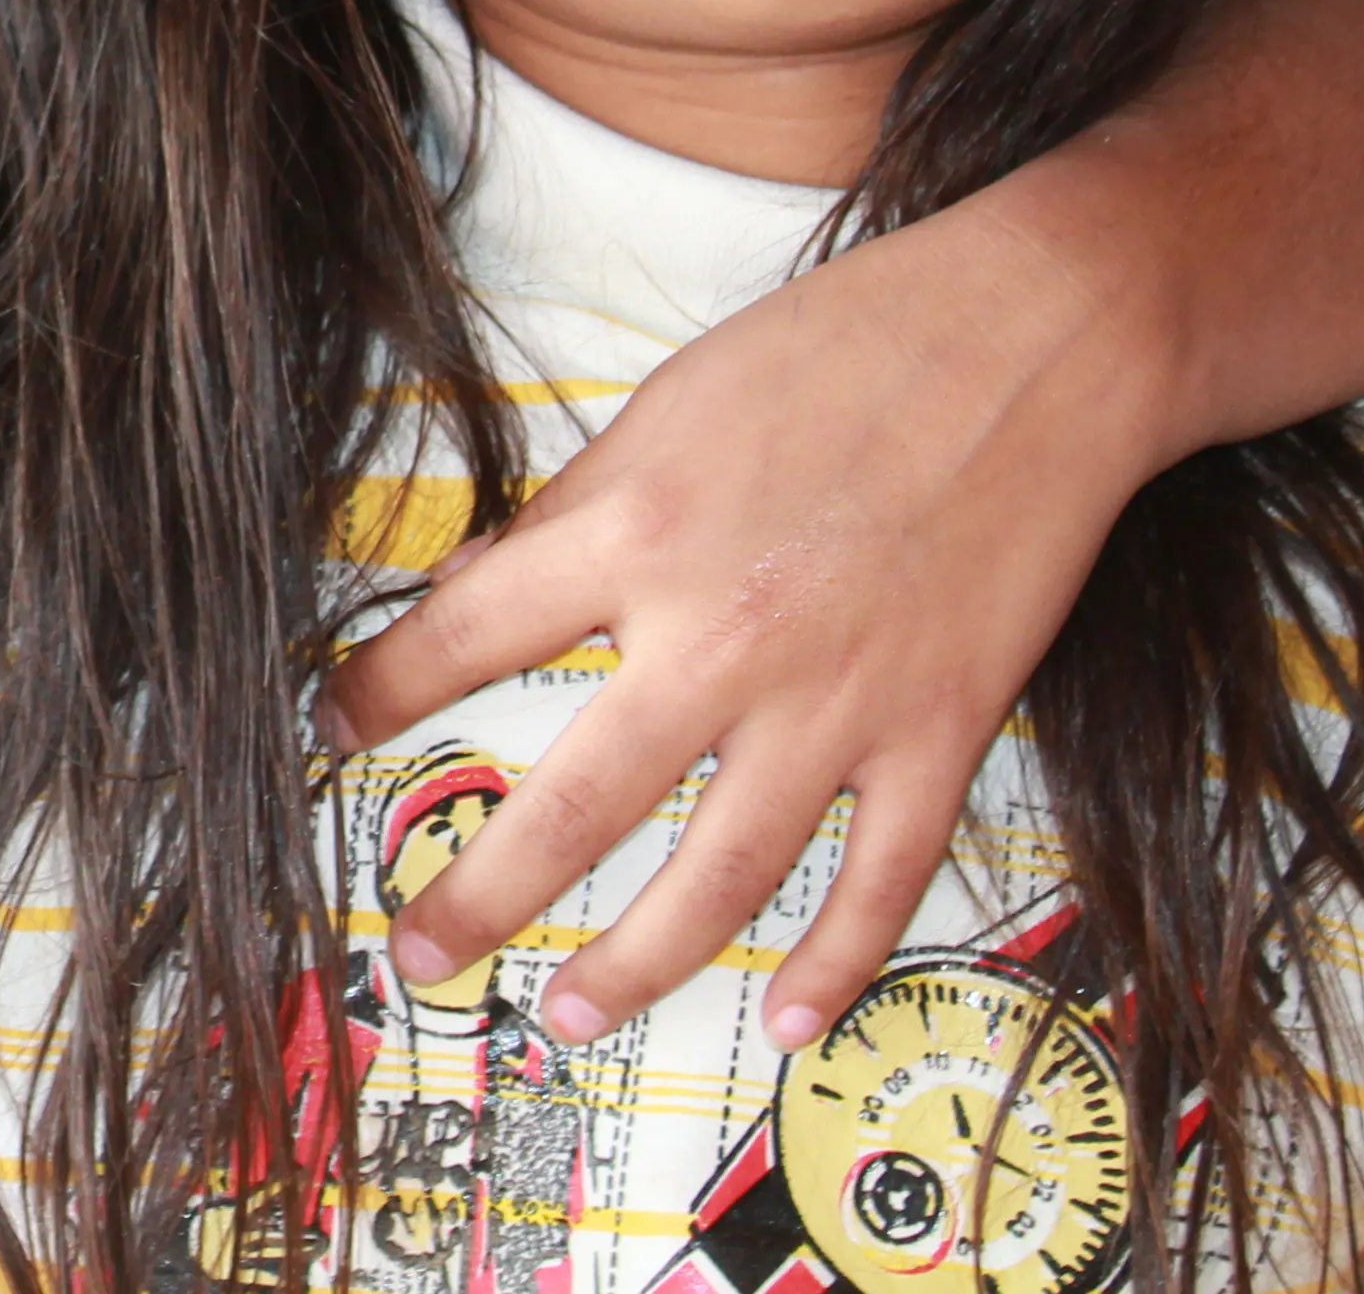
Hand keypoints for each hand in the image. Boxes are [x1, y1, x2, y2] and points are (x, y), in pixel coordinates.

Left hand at [313, 187, 1151, 1048]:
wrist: (1033, 340)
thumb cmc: (841, 352)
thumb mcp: (666, 407)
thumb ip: (575, 513)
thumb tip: (478, 587)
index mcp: (635, 534)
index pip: (464, 635)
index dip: (381, 692)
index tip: (329, 734)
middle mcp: (722, 636)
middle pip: (573, 806)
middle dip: (482, 898)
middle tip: (421, 956)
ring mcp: (837, 700)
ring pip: (717, 879)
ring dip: (635, 966)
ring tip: (567, 1016)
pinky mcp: (939, 730)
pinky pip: (878, 881)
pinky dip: (833, 965)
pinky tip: (783, 1023)